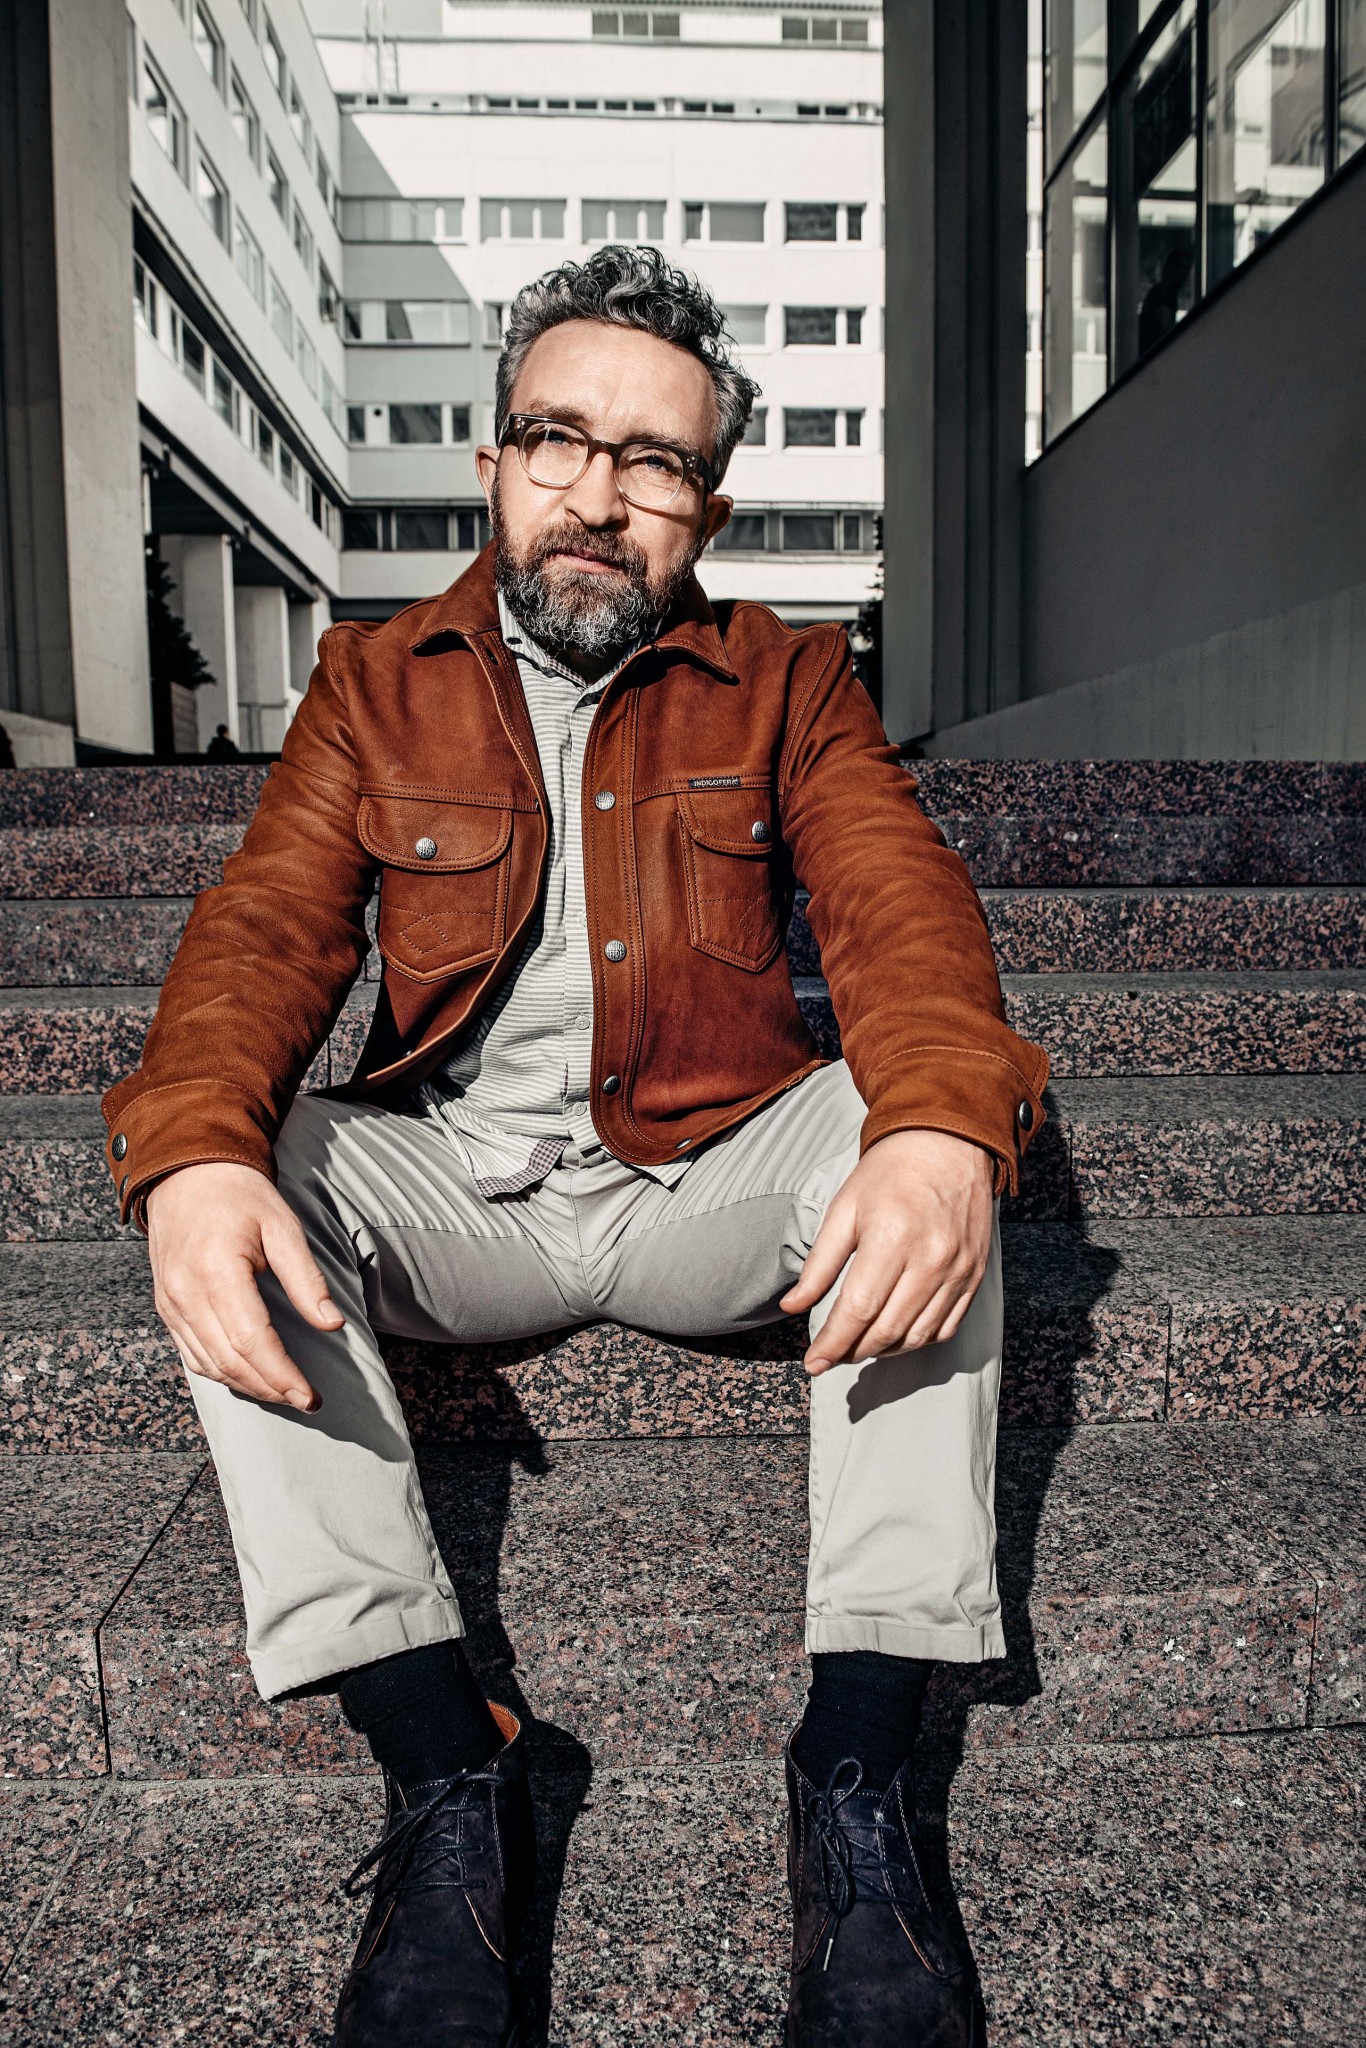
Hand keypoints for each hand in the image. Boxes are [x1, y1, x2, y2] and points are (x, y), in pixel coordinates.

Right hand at [145, 1162, 343, 1409]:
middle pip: (230, 1361)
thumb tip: (333, 1325)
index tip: (311, 1395)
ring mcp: (170, 1303)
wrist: (185, 1174)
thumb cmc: (239, 1196)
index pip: (252, 1341)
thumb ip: (305, 1278)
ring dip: (248, 1386)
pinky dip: (221, 1373)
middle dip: (271, 1388)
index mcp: (217, 1271)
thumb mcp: (282, 1225)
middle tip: (307, 1402)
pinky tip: (249, 1378)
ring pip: (208, 1364)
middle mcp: (186, 1294)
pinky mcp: (166, 1306)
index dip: (282, 1375)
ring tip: (284, 1395)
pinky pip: (191, 1354)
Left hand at [779, 1128, 993, 1374]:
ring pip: (918, 1336)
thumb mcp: (844, 1208)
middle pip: (887, 1330)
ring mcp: (957, 1270)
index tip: (813, 1362)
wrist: (949, 1143)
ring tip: (858, 1347)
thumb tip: (792, 1306)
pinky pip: (946, 1326)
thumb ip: (819, 1263)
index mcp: (891, 1238)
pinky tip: (895, 1336)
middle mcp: (930, 1259)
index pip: (858, 1310)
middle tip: (831, 1356)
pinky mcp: (974, 1275)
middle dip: (853, 1352)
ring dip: (883, 1351)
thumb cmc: (890, 1172)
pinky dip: (917, 1341)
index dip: (832, 1343)